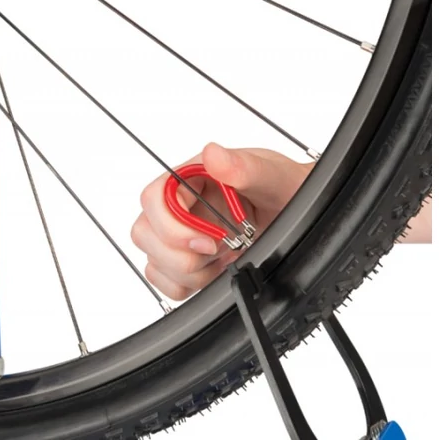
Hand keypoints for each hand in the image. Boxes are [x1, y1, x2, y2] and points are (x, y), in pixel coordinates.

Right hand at [131, 143, 311, 300]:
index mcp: (190, 177)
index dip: (171, 226)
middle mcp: (177, 206)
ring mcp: (177, 236)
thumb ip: (243, 167)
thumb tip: (213, 155)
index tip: (207, 240)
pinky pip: (163, 281)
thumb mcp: (272, 176)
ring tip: (223, 259)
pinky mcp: (184, 261)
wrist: (297, 213)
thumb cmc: (285, 189)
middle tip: (217, 252)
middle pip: (145, 233)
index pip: (152, 199)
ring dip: (189, 272)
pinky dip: (187, 285)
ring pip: (153, 261)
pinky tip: (215, 272)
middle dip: (180, 254)